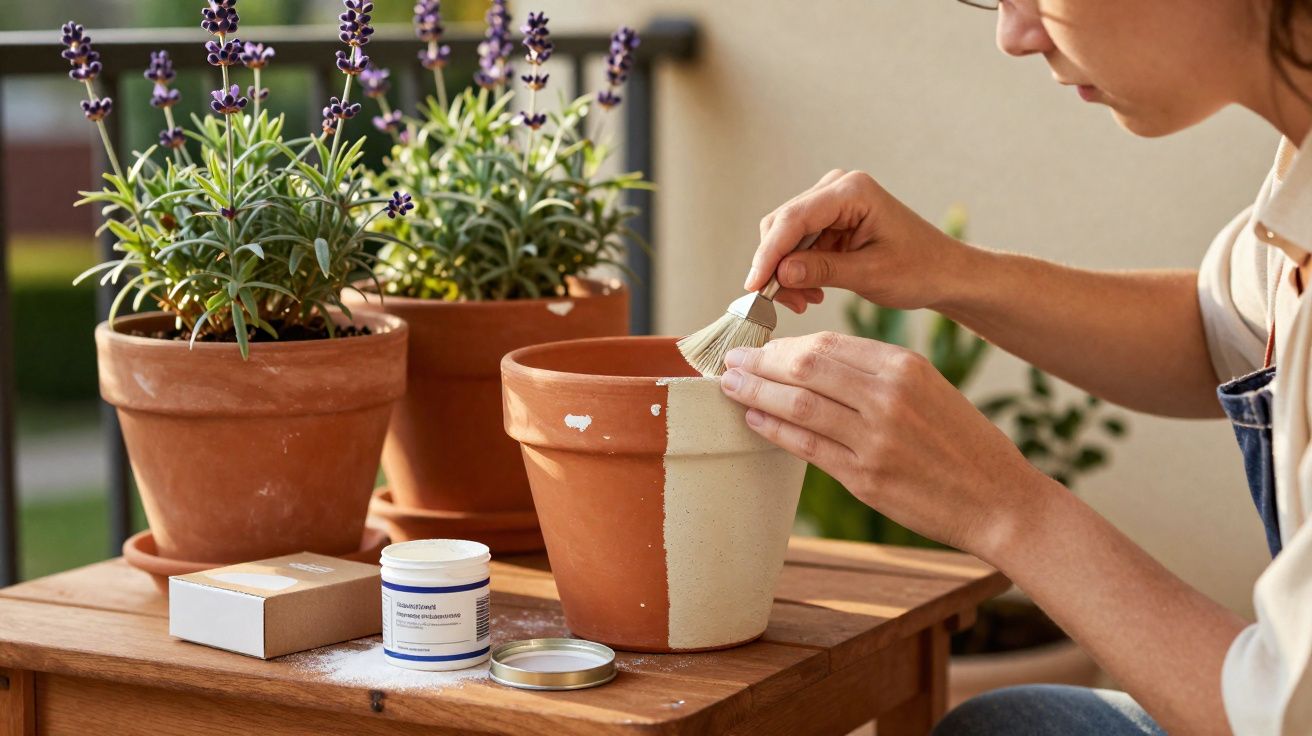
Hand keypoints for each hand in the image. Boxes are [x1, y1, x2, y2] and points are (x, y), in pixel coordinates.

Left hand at [719, 332, 1051, 559]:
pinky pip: (806, 447)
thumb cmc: (962, 443)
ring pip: (798, 405)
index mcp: (905, 367)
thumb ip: (876, 375)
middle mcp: (888, 397)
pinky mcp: (865, 478)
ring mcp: (875, 439)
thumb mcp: (929, 389)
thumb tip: (814, 363)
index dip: (785, 345)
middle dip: (761, 363)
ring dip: (756, 393)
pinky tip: (753, 419)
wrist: (1000, 501)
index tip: (761, 347)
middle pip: (806, 367)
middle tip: (731, 362)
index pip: (828, 344)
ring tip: (730, 386)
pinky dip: (773, 430)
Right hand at [748, 170, 964, 313]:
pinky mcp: (829, 219)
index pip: (793, 220)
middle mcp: (837, 188)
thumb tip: (778, 275)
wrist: (944, 272)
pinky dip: (797, 270)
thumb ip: (822, 271)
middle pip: (782, 225)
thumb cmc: (919, 270)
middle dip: (776, 266)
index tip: (754, 288)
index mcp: (852, 191)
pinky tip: (812, 293)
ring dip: (786, 272)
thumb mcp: (870, 274)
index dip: (768, 254)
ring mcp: (831, 201)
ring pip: (784, 236)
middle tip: (783, 304)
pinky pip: (797, 244)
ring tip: (804, 302)